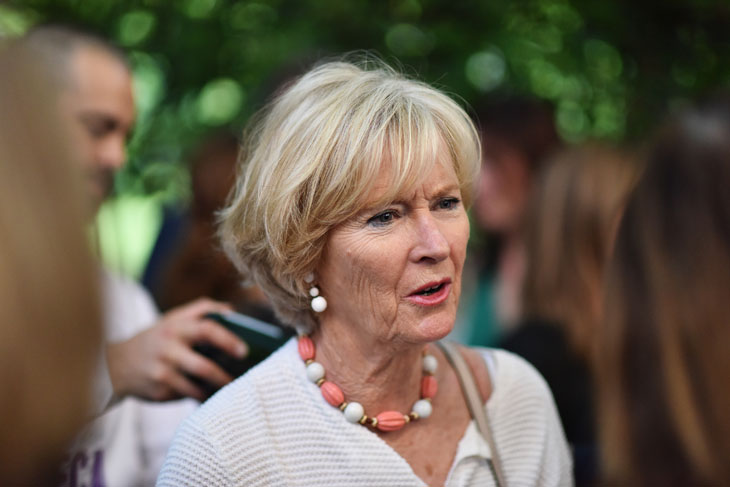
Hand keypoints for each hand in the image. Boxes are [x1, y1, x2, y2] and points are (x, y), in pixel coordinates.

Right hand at [106, 298, 248, 400]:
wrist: (117, 364)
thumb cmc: (157, 338)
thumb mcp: (173, 318)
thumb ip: (202, 310)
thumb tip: (232, 311)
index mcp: (175, 328)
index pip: (207, 329)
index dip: (228, 339)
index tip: (244, 351)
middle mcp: (168, 350)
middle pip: (203, 366)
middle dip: (224, 375)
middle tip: (241, 379)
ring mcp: (162, 373)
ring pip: (196, 387)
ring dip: (215, 389)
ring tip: (230, 389)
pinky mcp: (159, 391)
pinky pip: (187, 396)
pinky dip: (201, 396)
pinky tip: (210, 395)